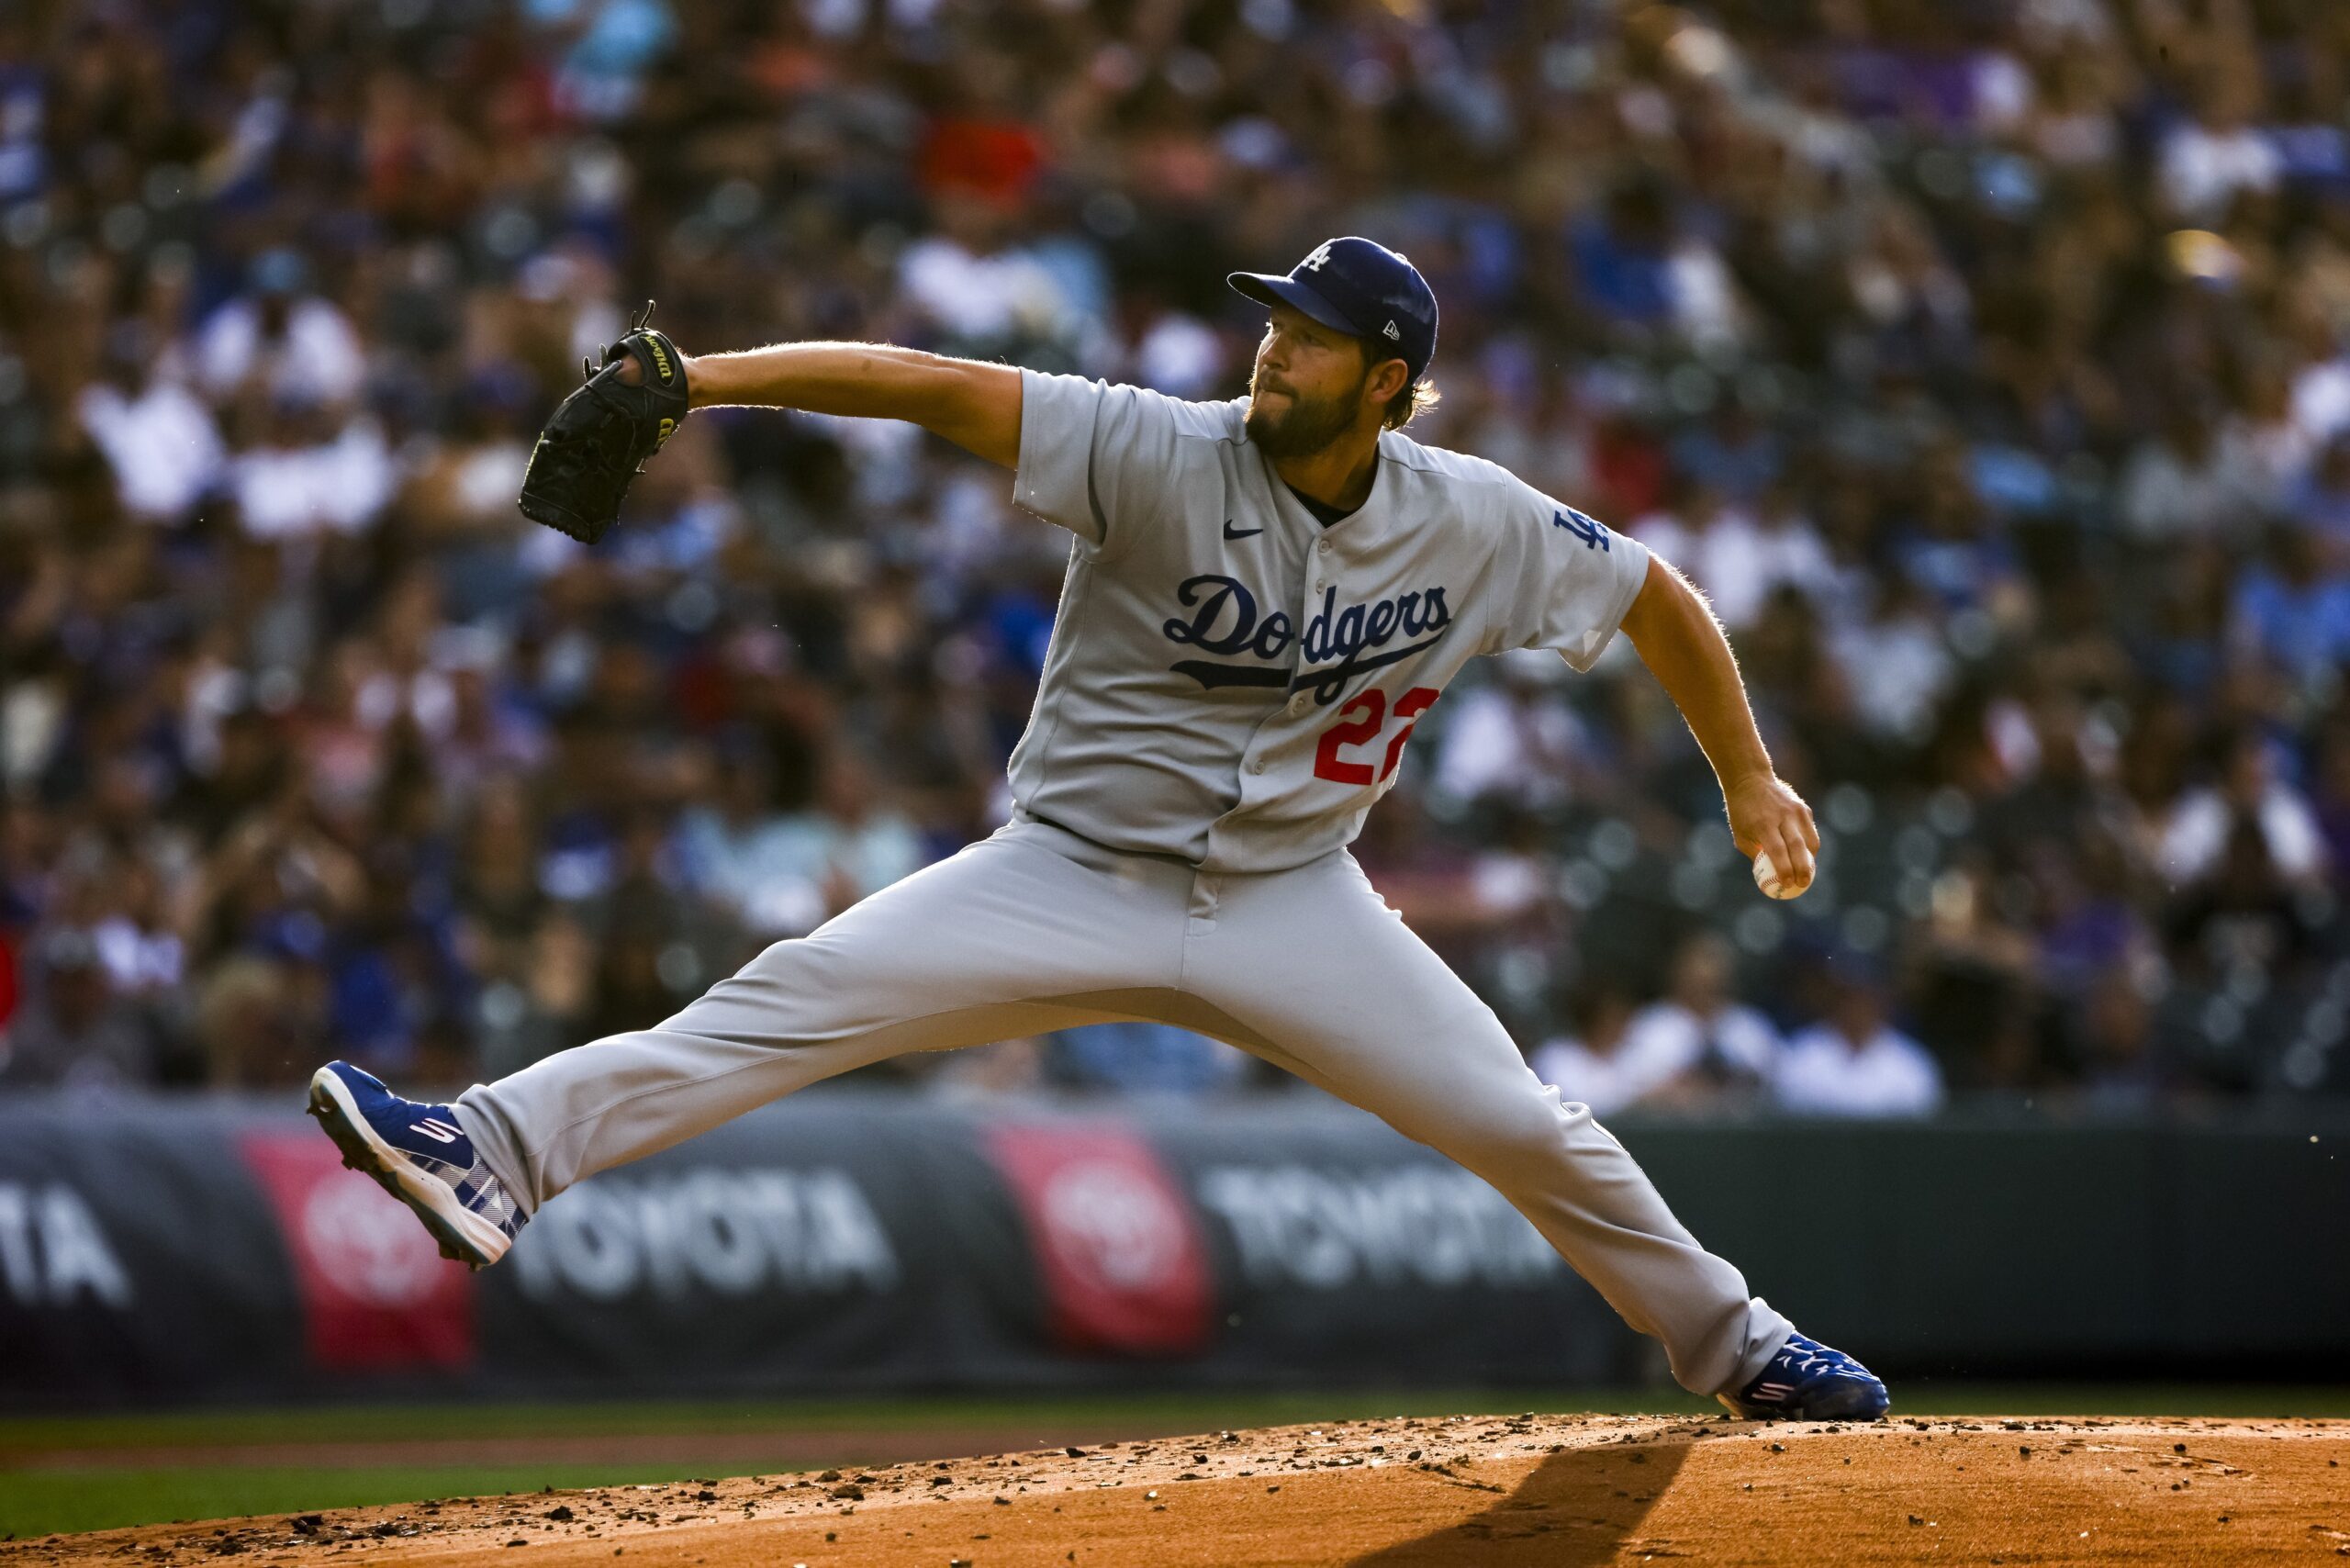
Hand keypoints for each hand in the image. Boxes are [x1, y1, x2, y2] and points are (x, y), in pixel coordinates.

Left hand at [1724, 773, 1819, 895]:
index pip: (1778, 851)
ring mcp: (1796, 811)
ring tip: (1806, 872)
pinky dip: (1809, 845)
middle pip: (1798, 847)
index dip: (1784, 869)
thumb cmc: (1742, 812)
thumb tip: (1769, 874)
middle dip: (1803, 869)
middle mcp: (1782, 816)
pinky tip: (1804, 854)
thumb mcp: (1740, 834)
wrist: (1751, 779)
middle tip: (1803, 884)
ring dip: (1810, 859)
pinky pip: (1810, 831)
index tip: (1787, 884)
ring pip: (1810, 840)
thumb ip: (1755, 852)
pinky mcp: (1804, 808)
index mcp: (1763, 824)